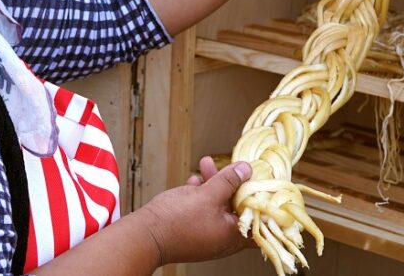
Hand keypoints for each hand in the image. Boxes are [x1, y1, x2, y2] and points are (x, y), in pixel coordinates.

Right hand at [136, 160, 252, 264]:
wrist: (144, 235)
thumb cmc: (177, 220)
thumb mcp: (208, 194)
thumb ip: (229, 181)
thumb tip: (246, 170)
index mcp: (233, 235)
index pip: (257, 218)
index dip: (259, 196)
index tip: (259, 179)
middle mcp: (222, 239)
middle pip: (236, 207)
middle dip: (231, 183)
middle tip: (229, 166)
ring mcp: (207, 236)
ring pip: (217, 206)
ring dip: (214, 184)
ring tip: (206, 164)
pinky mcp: (193, 231)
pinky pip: (203, 210)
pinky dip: (201, 194)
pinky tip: (194, 180)